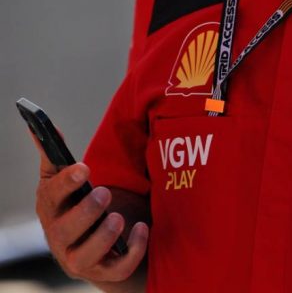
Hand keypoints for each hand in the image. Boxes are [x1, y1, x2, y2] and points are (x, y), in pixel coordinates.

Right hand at [35, 149, 147, 284]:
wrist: (95, 241)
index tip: (84, 168)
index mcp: (50, 209)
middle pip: (65, 231)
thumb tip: (42, 126)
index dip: (66, 183)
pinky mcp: (103, 271)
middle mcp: (60, 237)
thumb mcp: (63, 180)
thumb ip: (55, 155)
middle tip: (104, 193)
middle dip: (85, 212)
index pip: (51, 197)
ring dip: (104, 235)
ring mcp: (80, 258)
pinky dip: (132, 252)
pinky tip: (142, 228)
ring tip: (118, 217)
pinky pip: (117, 269)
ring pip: (85, 256)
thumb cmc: (76, 203)